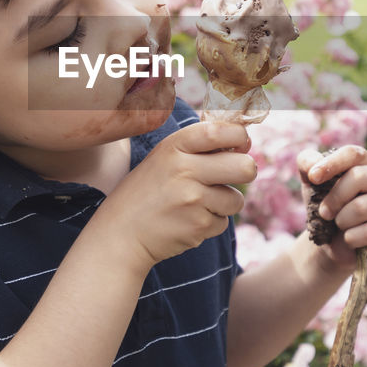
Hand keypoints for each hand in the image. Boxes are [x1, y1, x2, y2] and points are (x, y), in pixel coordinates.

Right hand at [100, 122, 255, 272]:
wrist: (121, 235)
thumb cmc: (146, 192)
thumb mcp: (164, 158)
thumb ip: (198, 146)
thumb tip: (245, 139)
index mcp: (174, 147)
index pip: (221, 131)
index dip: (239, 136)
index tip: (240, 143)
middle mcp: (184, 170)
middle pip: (245, 167)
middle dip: (246, 171)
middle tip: (233, 175)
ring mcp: (192, 199)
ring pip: (236, 199)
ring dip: (224, 203)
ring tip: (198, 204)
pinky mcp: (198, 226)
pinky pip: (224, 222)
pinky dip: (211, 223)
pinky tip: (188, 220)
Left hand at [297, 145, 366, 272]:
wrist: (334, 242)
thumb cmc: (326, 205)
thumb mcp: (311, 182)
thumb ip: (307, 163)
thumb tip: (313, 165)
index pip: (352, 154)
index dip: (331, 164)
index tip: (313, 178)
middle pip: (358, 177)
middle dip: (334, 198)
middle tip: (324, 213)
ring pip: (362, 207)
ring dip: (341, 220)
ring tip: (340, 225)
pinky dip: (351, 238)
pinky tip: (350, 239)